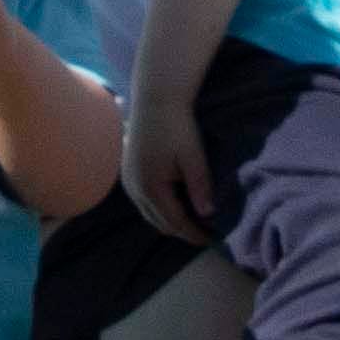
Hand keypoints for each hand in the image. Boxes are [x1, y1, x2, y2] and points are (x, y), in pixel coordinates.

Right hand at [123, 97, 215, 246]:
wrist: (155, 100)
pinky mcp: (127, 174)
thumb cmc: (176, 126)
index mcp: (151, 187)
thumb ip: (200, 186)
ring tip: (192, 221)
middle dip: (182, 231)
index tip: (212, 239)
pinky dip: (159, 209)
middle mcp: (135, 190)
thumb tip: (208, 215)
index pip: (175, 222)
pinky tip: (174, 203)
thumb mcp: (193, 157)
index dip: (194, 233)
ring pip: (149, 215)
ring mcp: (128, 183)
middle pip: (160, 223)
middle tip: (204, 233)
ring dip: (169, 221)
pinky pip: (143, 203)